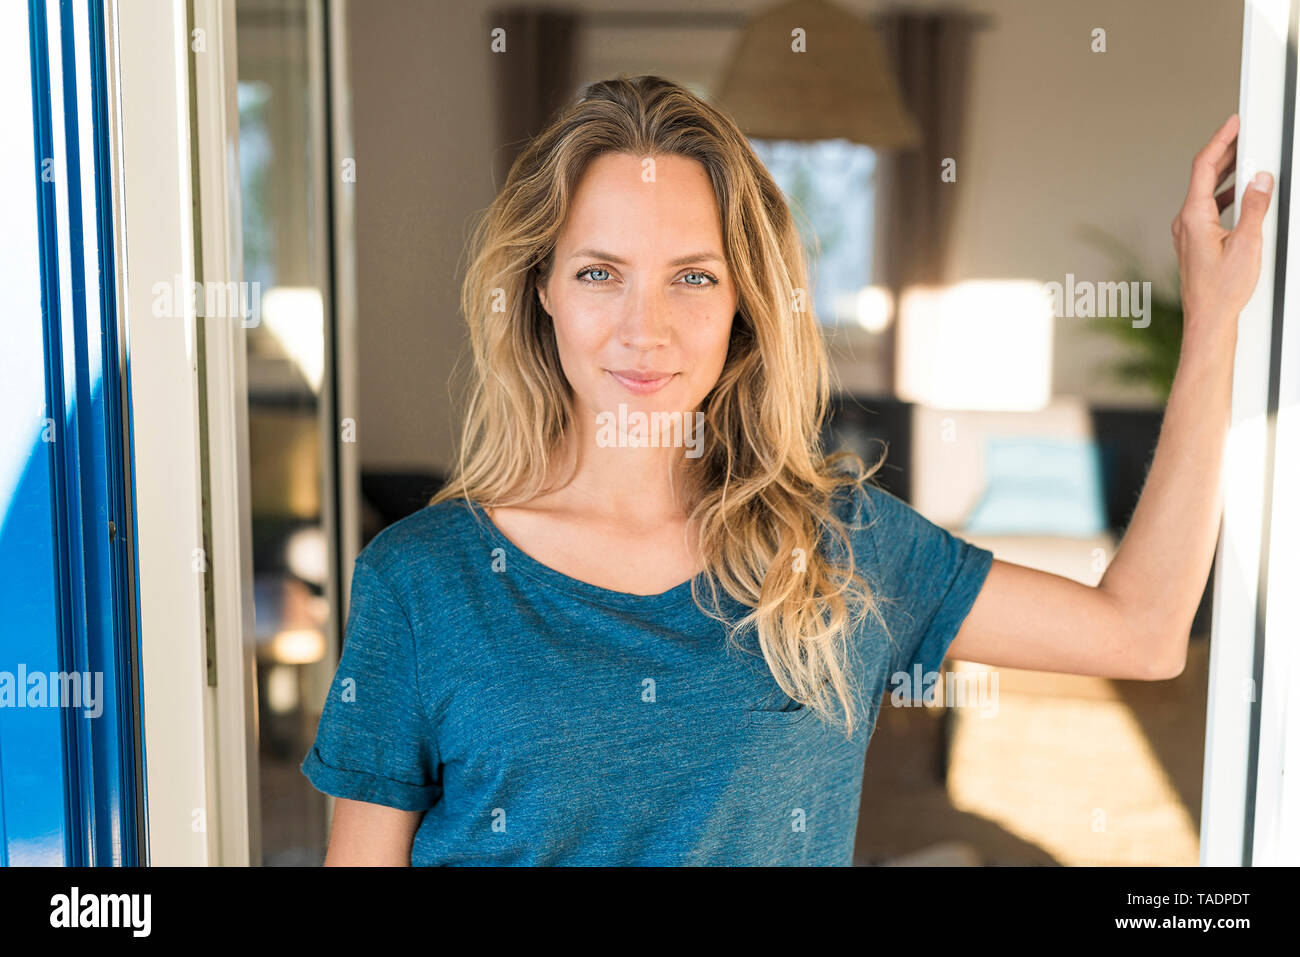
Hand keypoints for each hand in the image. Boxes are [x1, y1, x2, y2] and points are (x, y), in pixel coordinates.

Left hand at [1170, 113, 1273, 339]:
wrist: (1208, 319)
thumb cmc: (1222, 289)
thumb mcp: (1247, 243)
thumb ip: (1255, 207)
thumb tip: (1260, 178)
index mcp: (1193, 216)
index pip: (1204, 167)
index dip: (1220, 140)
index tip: (1233, 122)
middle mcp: (1185, 221)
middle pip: (1203, 176)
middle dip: (1225, 151)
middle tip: (1243, 131)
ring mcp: (1187, 232)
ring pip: (1206, 192)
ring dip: (1226, 172)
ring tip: (1246, 156)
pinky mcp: (1194, 242)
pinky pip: (1208, 208)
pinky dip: (1225, 194)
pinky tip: (1241, 193)